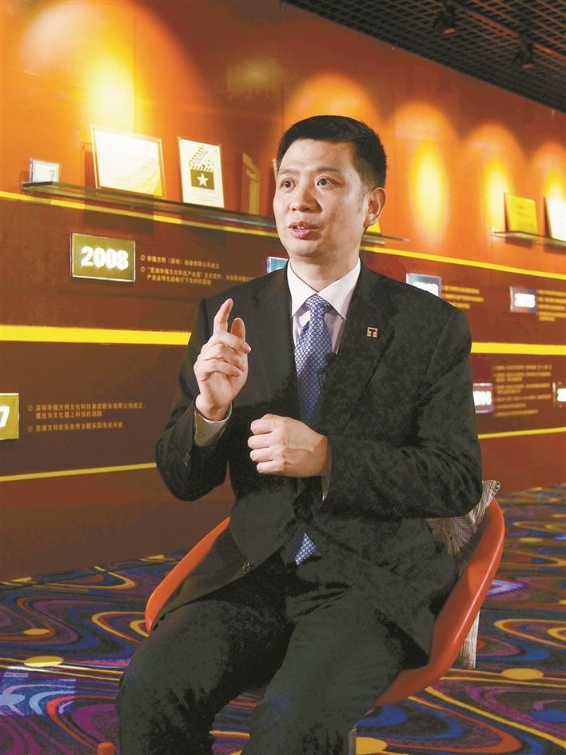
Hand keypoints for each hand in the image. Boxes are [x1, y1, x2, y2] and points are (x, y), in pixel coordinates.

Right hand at [194, 299, 249, 420]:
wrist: (222, 400)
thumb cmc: (230, 380)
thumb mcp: (240, 359)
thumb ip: (239, 341)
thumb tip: (238, 320)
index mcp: (217, 345)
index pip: (218, 324)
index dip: (223, 312)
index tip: (230, 301)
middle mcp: (208, 349)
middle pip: (220, 336)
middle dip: (236, 341)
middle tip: (247, 350)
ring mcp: (202, 359)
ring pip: (219, 350)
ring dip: (234, 359)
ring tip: (241, 368)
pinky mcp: (201, 371)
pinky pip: (215, 364)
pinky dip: (229, 368)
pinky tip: (236, 373)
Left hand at [248, 414, 328, 476]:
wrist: (321, 454)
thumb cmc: (307, 438)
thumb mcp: (291, 422)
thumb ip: (274, 419)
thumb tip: (260, 421)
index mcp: (280, 425)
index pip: (254, 427)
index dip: (257, 431)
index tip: (263, 435)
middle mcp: (277, 438)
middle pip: (251, 442)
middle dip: (258, 444)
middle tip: (266, 447)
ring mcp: (278, 453)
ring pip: (254, 455)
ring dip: (260, 456)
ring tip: (269, 456)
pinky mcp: (280, 466)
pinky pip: (260, 468)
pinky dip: (264, 467)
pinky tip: (271, 464)